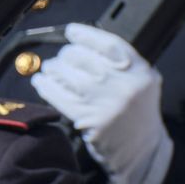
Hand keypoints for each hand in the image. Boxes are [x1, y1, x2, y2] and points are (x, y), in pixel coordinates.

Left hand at [32, 23, 167, 183]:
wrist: (143, 152)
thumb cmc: (138, 114)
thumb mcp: (142, 82)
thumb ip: (121, 63)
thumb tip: (86, 43)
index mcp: (139, 71)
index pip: (108, 43)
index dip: (85, 34)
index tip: (72, 31)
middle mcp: (123, 85)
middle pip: (83, 58)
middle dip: (66, 54)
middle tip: (61, 57)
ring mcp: (105, 103)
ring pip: (68, 75)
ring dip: (53, 69)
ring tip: (50, 68)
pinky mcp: (89, 120)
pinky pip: (60, 96)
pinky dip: (46, 86)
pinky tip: (41, 82)